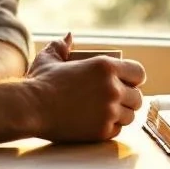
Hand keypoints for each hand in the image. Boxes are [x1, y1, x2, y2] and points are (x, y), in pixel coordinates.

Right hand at [26, 36, 146, 142]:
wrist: (30, 108)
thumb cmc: (39, 82)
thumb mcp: (50, 58)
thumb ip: (62, 46)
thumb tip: (69, 37)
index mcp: (105, 67)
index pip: (139, 73)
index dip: (134, 79)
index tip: (128, 83)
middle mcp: (112, 88)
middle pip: (137, 97)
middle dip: (129, 99)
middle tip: (116, 100)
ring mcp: (109, 111)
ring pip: (129, 116)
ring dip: (121, 115)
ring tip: (107, 112)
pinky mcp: (102, 131)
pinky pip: (117, 130)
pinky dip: (110, 128)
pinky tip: (97, 123)